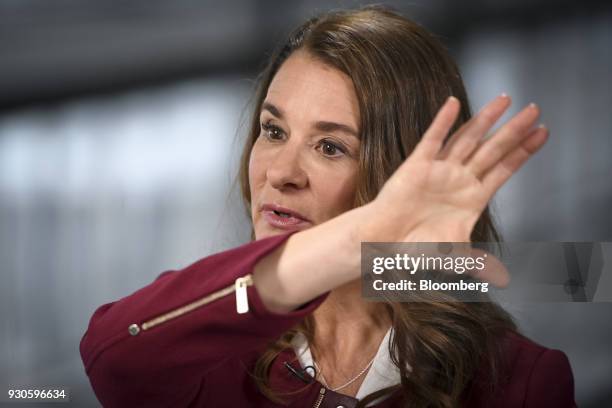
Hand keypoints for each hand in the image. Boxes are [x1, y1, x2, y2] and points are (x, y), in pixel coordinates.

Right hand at [361, 94, 546, 247]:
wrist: (383, 244)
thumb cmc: (414, 249)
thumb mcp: (453, 256)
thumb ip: (476, 261)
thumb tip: (499, 277)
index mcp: (471, 198)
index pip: (503, 169)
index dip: (523, 152)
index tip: (542, 134)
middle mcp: (459, 180)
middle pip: (493, 149)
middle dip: (514, 130)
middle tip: (535, 110)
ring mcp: (439, 170)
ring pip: (468, 140)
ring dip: (486, 120)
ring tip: (505, 100)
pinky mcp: (417, 165)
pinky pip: (433, 140)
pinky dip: (443, 122)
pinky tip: (454, 104)